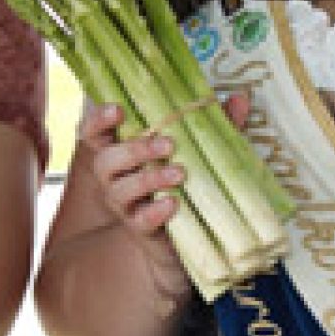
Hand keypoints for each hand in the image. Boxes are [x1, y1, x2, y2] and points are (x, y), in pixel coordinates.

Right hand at [73, 100, 194, 307]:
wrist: (184, 236)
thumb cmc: (185, 179)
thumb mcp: (199, 146)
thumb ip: (214, 123)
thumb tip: (240, 99)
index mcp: (121, 149)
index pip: (94, 132)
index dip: (98, 120)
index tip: (118, 109)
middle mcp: (115, 177)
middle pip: (105, 160)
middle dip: (133, 149)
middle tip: (167, 144)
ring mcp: (124, 205)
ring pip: (119, 190)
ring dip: (148, 179)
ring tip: (179, 173)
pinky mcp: (140, 229)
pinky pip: (139, 221)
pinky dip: (154, 211)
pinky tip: (173, 204)